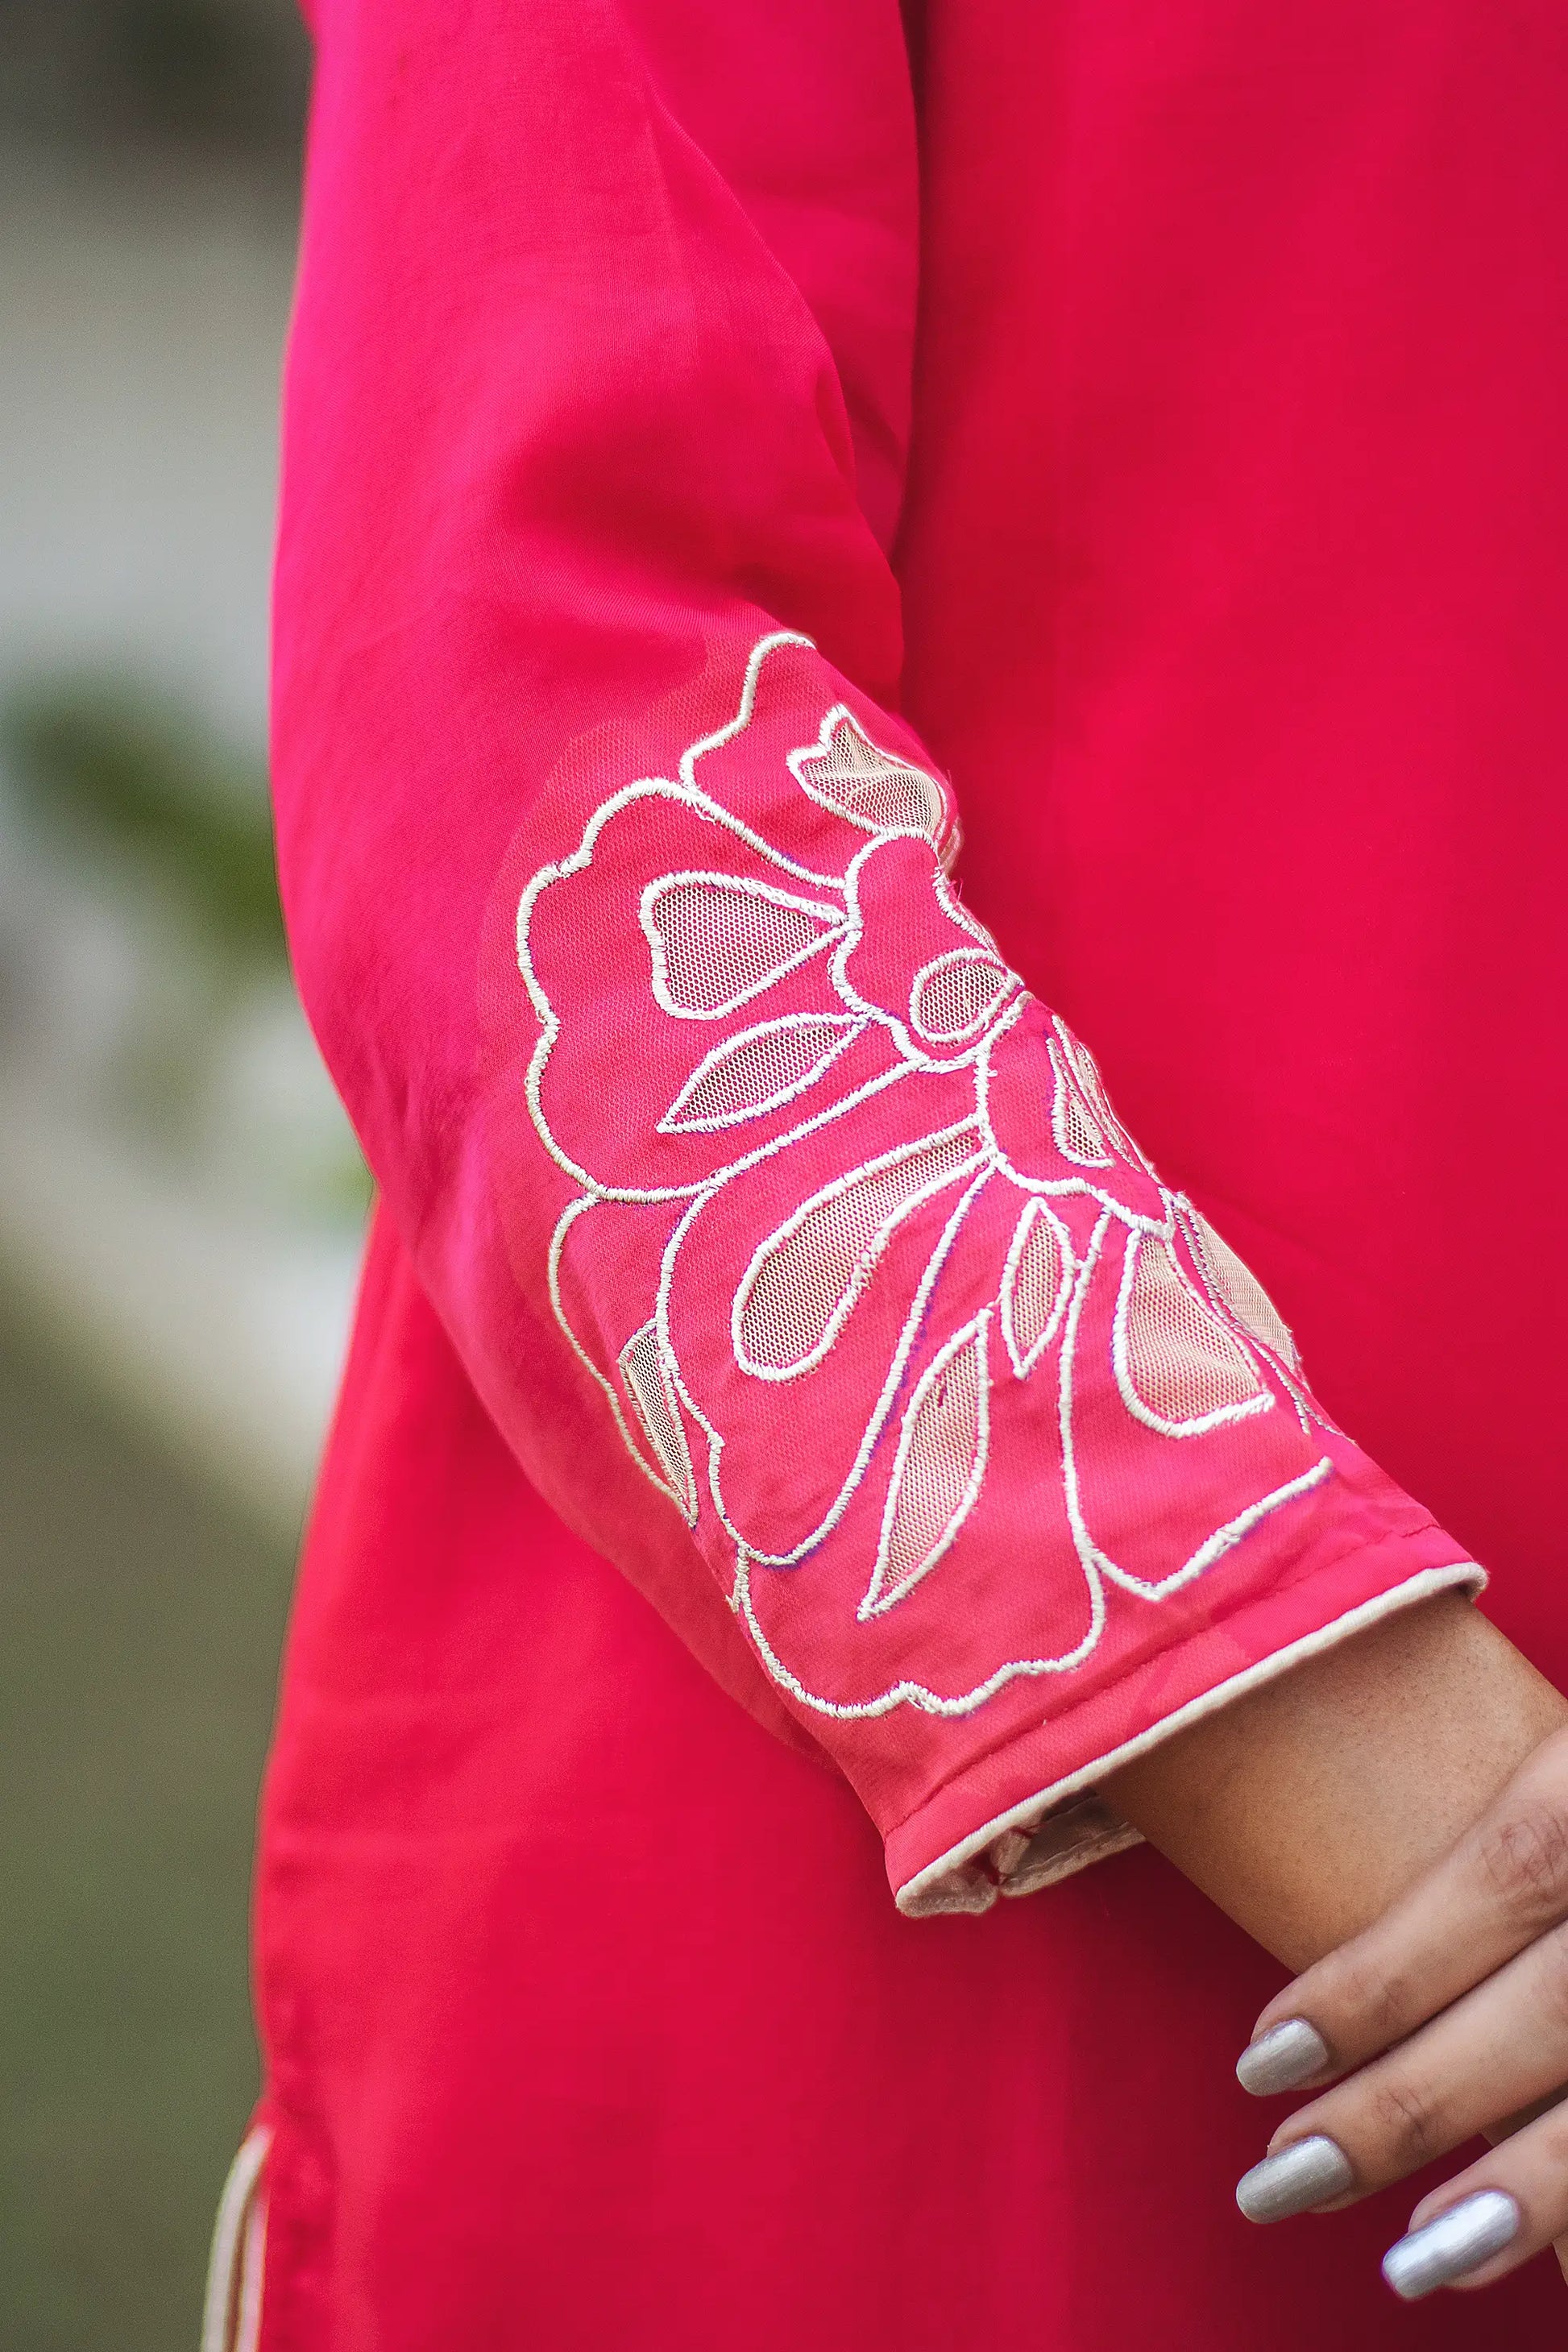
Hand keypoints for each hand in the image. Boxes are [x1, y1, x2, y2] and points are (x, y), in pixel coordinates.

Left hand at [1232, 1723, 1567, 2300]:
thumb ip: (1515, 1849)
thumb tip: (1342, 1995)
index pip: (1499, 1878)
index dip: (1379, 1973)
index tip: (1260, 2061)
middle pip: (1553, 2012)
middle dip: (1410, 2108)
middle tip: (1280, 2182)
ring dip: (1527, 2197)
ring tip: (1409, 2260)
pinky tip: (1545, 2261)